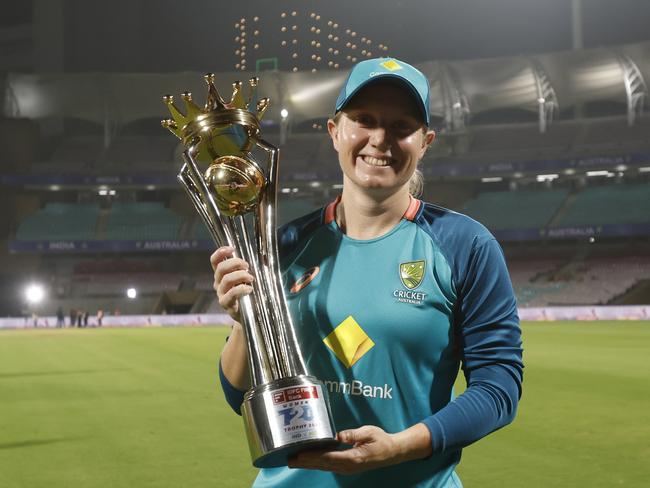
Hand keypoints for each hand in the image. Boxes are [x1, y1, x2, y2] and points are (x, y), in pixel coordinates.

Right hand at [210, 246, 253, 321]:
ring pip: (226, 279)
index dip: (220, 252)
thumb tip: (264, 257)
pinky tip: (250, 289)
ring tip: (251, 278)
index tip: (232, 249)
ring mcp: (221, 293)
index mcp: (222, 274)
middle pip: (221, 268)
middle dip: (235, 263)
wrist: (251, 315)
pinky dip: (241, 289)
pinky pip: (230, 294)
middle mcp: (218, 283)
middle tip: (247, 266)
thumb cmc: (251, 293)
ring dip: (240, 275)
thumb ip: (254, 267)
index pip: (215, 261)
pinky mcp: (226, 304)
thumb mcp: (250, 278)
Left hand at [287, 426, 401, 474]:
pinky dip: (316, 463)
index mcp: (353, 458)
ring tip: (293, 461)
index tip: (301, 454)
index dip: (314, 456)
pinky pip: (328, 465)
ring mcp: (346, 468)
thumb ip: (353, 434)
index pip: (329, 457)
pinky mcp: (345, 466)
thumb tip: (337, 435)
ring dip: (308, 464)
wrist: (391, 453)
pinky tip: (307, 460)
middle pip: (322, 464)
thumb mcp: (369, 432)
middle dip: (305, 462)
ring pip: (323, 466)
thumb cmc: (381, 440)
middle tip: (289, 459)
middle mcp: (348, 466)